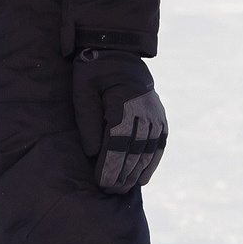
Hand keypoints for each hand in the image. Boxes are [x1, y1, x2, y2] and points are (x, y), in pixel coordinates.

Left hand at [71, 50, 166, 193]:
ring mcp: (155, 113)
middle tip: (109, 191)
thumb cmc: (94, 73)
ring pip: (148, 150)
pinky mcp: (159, 115)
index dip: (111, 166)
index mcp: (123, 104)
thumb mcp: (83, 92)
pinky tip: (143, 178)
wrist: (118, 52)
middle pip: (134, 150)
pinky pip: (159, 144)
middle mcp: (143, 111)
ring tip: (123, 189)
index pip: (118, 143)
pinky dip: (152, 162)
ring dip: (136, 172)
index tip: (101, 183)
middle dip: (122, 174)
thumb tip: (93, 153)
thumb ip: (88, 122)